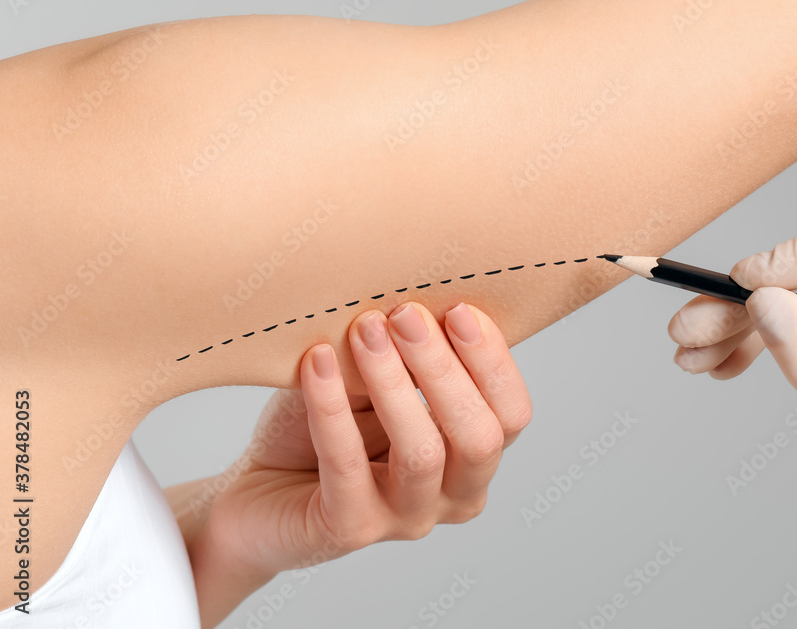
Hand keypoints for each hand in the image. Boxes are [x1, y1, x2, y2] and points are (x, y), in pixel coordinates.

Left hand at [199, 301, 531, 579]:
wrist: (255, 490)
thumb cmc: (326, 424)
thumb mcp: (374, 380)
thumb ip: (406, 354)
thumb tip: (418, 296)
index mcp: (474, 458)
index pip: (512, 415)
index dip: (493, 362)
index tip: (458, 307)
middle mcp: (454, 497)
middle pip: (480, 438)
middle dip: (445, 369)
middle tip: (405, 314)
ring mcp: (406, 520)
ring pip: (423, 453)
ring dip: (394, 383)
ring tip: (365, 329)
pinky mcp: (350, 529)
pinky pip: (347, 464)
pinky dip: (332, 406)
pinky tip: (317, 362)